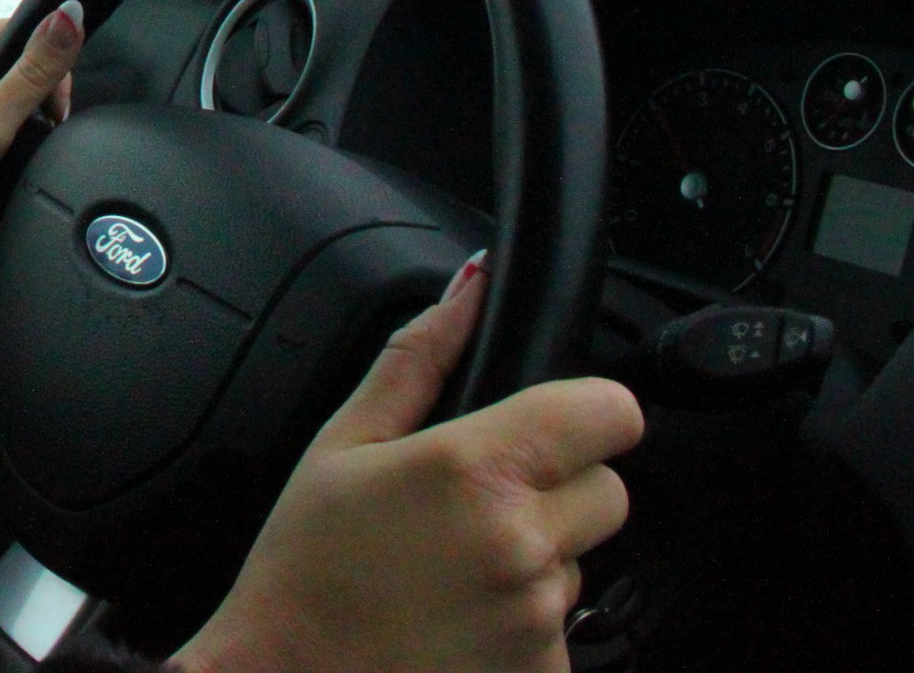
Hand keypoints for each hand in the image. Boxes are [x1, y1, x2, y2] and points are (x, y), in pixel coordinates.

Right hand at [174, 256, 643, 672]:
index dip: (583, 412)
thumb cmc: (303, 570)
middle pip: (608, 489)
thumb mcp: (341, 443)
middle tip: (473, 504)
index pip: (611, 413)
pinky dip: (523, 619)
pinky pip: (564, 627)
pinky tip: (458, 616)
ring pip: (583, 559)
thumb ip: (417, 357)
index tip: (546, 423)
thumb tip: (469, 287)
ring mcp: (540, 618)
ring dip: (537, 555)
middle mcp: (523, 544)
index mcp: (475, 469)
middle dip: (556, 487)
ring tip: (451, 567)